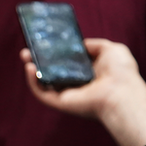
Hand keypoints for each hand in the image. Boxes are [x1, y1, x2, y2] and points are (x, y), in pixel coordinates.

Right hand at [20, 39, 142, 119]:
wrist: (120, 93)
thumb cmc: (121, 72)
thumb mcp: (111, 49)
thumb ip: (94, 45)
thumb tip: (80, 44)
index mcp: (88, 73)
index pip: (67, 63)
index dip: (55, 53)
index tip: (45, 43)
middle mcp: (76, 85)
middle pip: (52, 71)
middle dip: (39, 60)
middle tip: (29, 49)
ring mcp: (67, 94)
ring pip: (44, 82)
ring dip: (32, 69)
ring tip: (25, 55)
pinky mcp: (60, 102)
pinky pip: (42, 93)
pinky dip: (33, 81)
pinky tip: (30, 68)